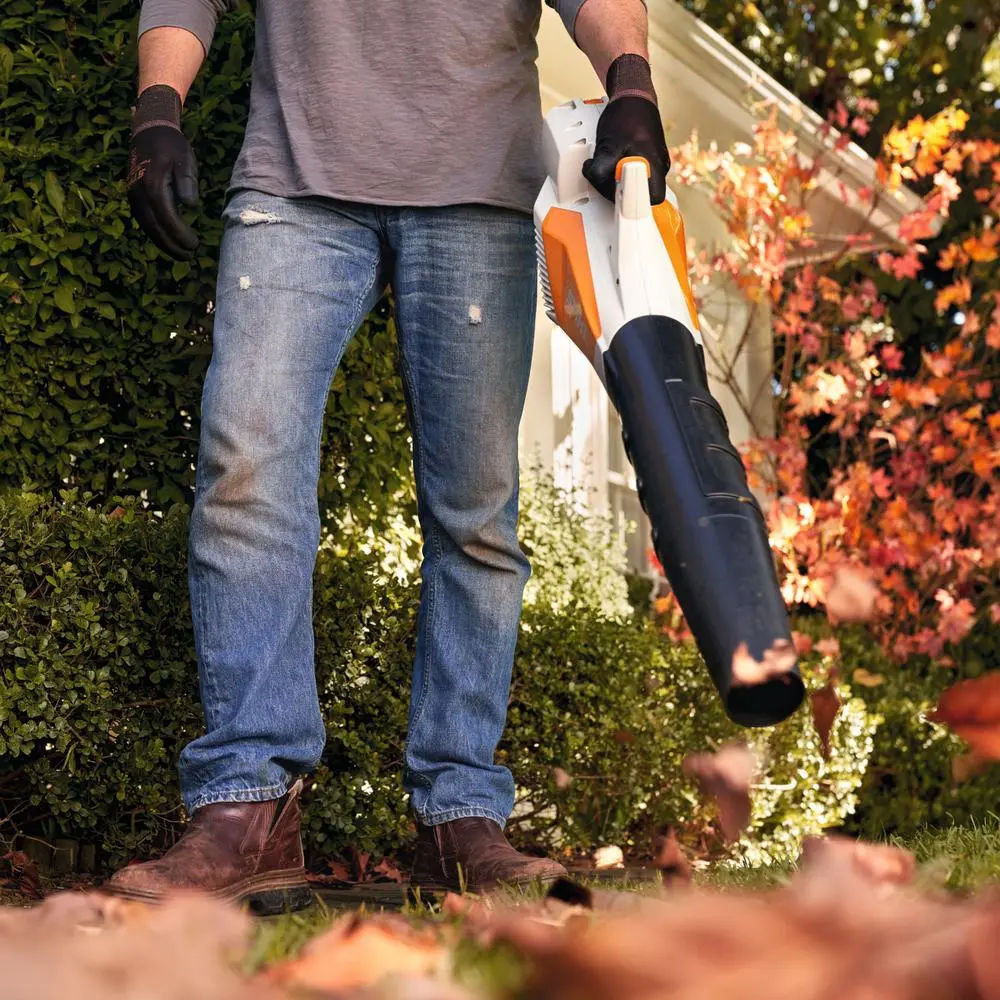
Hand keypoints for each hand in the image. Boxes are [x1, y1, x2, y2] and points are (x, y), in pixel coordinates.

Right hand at [126, 85, 199, 260]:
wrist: (148, 131)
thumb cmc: (172, 146)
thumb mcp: (185, 160)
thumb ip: (187, 182)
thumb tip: (191, 205)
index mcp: (153, 185)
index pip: (167, 218)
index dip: (180, 235)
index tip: (194, 245)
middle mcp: (139, 193)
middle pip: (154, 228)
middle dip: (171, 246)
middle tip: (189, 256)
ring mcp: (133, 196)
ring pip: (147, 227)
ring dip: (163, 243)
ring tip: (181, 254)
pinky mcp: (133, 197)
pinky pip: (144, 220)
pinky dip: (155, 234)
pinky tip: (168, 241)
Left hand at [583, 95, 669, 204]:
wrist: (634, 97)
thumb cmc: (626, 116)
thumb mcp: (610, 142)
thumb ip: (603, 165)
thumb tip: (596, 179)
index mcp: (654, 166)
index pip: (647, 201)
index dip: (628, 200)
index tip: (614, 191)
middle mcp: (658, 168)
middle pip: (638, 197)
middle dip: (616, 190)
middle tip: (602, 174)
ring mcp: (654, 165)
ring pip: (633, 186)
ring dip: (614, 181)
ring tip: (606, 162)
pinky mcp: (647, 162)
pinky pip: (632, 176)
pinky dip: (617, 173)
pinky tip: (611, 161)